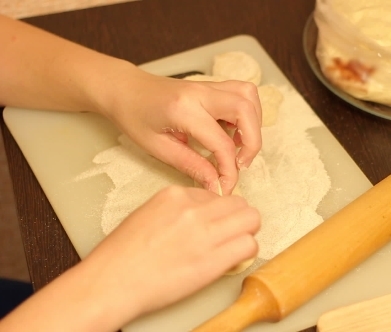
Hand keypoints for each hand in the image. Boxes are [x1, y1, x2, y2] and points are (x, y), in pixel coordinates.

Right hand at [82, 186, 260, 325]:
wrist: (111, 282)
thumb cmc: (121, 256)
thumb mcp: (147, 214)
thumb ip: (176, 210)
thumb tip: (200, 214)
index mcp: (174, 195)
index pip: (216, 196)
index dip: (218, 213)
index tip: (214, 226)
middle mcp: (193, 209)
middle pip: (240, 204)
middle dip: (239, 219)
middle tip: (231, 234)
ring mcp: (205, 233)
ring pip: (251, 220)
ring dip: (247, 233)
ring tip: (234, 246)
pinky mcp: (213, 259)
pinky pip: (248, 245)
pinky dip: (246, 252)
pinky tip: (233, 260)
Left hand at [103, 69, 262, 194]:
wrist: (125, 89)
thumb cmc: (135, 117)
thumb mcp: (158, 148)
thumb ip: (192, 165)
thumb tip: (216, 184)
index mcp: (183, 109)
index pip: (222, 142)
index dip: (230, 169)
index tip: (226, 186)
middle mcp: (200, 92)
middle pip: (246, 110)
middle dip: (253, 142)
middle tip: (241, 164)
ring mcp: (208, 86)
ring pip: (249, 96)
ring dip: (253, 123)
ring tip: (239, 145)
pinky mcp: (213, 86)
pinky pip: (242, 94)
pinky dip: (247, 113)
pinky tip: (233, 131)